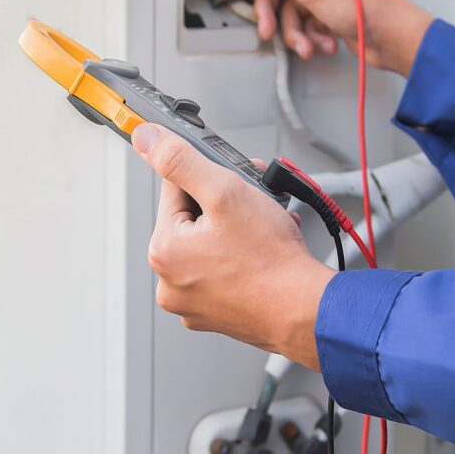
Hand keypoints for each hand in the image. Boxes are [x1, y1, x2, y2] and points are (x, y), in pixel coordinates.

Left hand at [132, 122, 334, 369]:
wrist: (308, 311)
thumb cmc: (271, 260)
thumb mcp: (224, 191)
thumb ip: (181, 160)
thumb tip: (146, 138)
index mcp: (163, 251)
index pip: (175, 190)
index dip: (208, 178)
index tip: (233, 180)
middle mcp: (170, 282)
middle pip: (193, 219)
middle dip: (227, 203)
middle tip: (256, 201)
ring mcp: (194, 302)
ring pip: (211, 244)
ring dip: (238, 227)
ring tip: (266, 226)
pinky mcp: (218, 314)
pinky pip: (224, 272)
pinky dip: (243, 257)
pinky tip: (265, 250)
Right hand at [231, 0, 432, 75]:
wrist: (390, 38)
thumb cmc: (366, 6)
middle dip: (272, 6)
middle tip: (267, 23)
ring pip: (285, 2)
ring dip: (292, 29)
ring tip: (304, 42)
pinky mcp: (322, 5)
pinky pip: (299, 17)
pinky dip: (306, 34)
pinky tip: (319, 42)